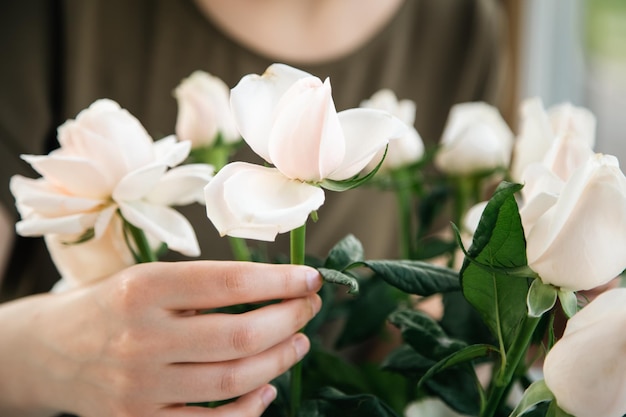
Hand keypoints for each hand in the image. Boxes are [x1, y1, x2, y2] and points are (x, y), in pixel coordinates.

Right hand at [0, 261, 321, 416]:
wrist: (46, 352)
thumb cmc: (108, 306)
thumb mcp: (145, 278)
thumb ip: (201, 287)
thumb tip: (273, 291)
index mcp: (143, 288)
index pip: (228, 282)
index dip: (279, 281)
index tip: (310, 278)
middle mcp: (141, 338)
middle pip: (239, 335)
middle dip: (289, 319)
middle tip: (310, 308)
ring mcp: (140, 387)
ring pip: (232, 381)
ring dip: (279, 361)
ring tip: (299, 342)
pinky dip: (248, 409)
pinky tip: (267, 388)